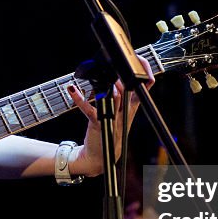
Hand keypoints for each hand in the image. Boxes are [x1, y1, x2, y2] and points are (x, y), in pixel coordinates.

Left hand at [67, 56, 153, 176]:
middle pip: (127, 88)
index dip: (144, 73)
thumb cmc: (109, 132)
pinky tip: (72, 89)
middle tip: (112, 67)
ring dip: (105, 86)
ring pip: (113, 96)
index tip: (139, 61)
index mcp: (131, 109)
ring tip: (96, 78)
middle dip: (120, 77)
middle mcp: (124, 112)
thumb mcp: (120, 114)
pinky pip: (89, 109)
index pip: (143, 88)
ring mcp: (112, 118)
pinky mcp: (98, 123)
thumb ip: (121, 96)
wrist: (99, 157)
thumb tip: (116, 77)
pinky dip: (80, 99)